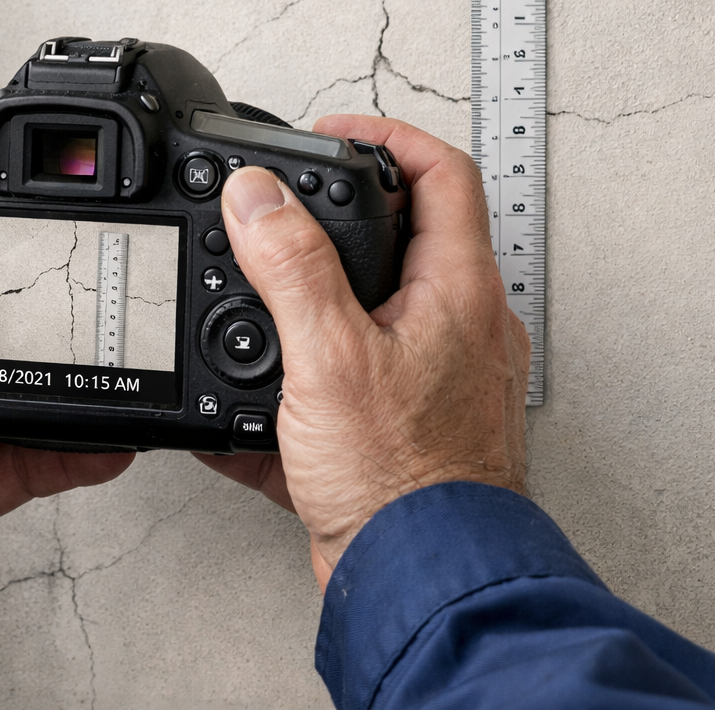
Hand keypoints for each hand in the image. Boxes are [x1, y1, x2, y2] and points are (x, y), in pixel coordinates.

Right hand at [194, 117, 528, 587]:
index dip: (387, 135)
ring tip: (262, 292)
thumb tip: (259, 195)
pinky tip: (254, 399)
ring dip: (318, 295)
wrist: (417, 583)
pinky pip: (351, 380)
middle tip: (291, 204)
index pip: (443, 173)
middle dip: (343, 214)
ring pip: (377, 310)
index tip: (332, 132)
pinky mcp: (405, 429)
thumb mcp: (328, 355)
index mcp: (458, 293)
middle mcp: (460, 329)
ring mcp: (437, 380)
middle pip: (412, 237)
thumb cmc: (402, 480)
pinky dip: (303, 375)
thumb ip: (291, 267)